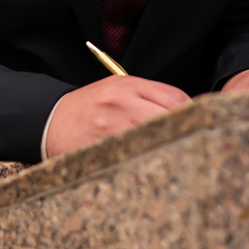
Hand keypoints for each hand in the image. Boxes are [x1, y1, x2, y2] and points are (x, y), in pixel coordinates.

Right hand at [45, 76, 190, 157]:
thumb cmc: (90, 107)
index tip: (195, 123)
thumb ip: (147, 96)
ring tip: (170, 155)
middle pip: (170, 118)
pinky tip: (148, 163)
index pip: (175, 98)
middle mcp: (122, 104)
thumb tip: (183, 110)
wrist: (52, 120)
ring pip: (156, 140)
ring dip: (166, 148)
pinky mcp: (103, 150)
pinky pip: (136, 158)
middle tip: (187, 142)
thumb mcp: (117, 89)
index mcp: (128, 86)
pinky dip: (146, 162)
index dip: (190, 112)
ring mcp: (112, 128)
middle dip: (183, 131)